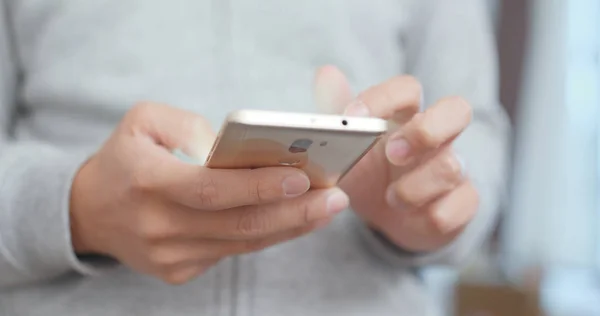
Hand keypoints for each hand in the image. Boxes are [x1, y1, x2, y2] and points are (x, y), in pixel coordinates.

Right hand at [70, 102, 348, 283]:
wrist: (89, 211)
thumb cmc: (124, 158)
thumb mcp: (142, 120)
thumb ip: (187, 124)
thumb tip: (234, 147)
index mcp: (148, 182)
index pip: (213, 190)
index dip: (259, 185)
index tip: (304, 175)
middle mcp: (159, 226)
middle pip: (239, 224)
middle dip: (294, 212)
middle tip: (336, 197)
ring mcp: (170, 256)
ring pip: (243, 243)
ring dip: (290, 226)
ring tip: (327, 207)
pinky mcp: (179, 270)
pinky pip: (233, 252)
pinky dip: (268, 236)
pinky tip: (295, 219)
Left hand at [315, 67, 477, 251]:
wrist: (385, 218)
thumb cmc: (367, 171)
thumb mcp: (346, 147)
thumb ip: (334, 111)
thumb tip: (326, 72)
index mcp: (406, 114)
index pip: (407, 89)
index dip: (383, 98)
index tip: (352, 116)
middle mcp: (437, 135)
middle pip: (456, 109)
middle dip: (425, 131)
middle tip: (392, 153)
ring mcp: (455, 167)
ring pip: (451, 167)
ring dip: (415, 187)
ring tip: (390, 198)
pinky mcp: (464, 201)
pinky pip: (460, 205)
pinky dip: (432, 215)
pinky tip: (412, 217)